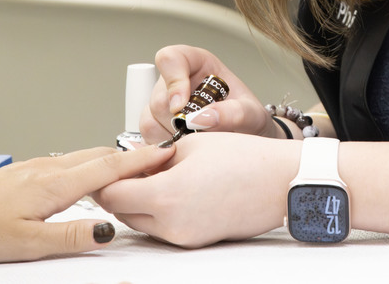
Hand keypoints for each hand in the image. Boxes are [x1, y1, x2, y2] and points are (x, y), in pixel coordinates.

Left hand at [0, 145, 172, 262]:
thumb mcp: (26, 244)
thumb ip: (70, 235)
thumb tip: (107, 230)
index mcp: (54, 184)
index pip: (109, 167)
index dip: (140, 160)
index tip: (165, 153)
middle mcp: (48, 168)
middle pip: (101, 155)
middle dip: (133, 154)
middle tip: (159, 156)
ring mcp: (36, 167)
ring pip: (85, 156)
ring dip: (113, 157)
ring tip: (133, 162)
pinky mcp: (26, 172)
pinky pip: (70, 160)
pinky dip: (92, 162)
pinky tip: (90, 172)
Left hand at [93, 132, 300, 246]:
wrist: (282, 182)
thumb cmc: (245, 158)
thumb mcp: (191, 145)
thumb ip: (153, 158)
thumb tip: (133, 161)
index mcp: (166, 195)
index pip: (113, 195)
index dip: (106, 179)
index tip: (109, 165)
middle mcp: (171, 225)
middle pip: (122, 213)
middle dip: (121, 191)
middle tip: (131, 168)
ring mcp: (184, 238)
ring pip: (142, 223)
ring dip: (140, 202)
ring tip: (157, 175)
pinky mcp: (196, 242)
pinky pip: (163, 229)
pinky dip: (160, 211)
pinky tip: (177, 188)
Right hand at [142, 45, 280, 143]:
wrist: (248, 140)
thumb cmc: (249, 120)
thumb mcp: (252, 114)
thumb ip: (235, 113)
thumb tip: (203, 119)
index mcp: (197, 64)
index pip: (170, 58)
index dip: (173, 80)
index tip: (181, 105)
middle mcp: (175, 82)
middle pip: (159, 97)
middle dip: (179, 121)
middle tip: (202, 134)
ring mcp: (162, 105)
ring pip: (149, 121)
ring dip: (172, 138)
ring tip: (199, 144)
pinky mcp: (155, 128)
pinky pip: (148, 140)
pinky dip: (165, 151)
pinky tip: (186, 152)